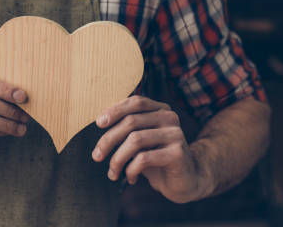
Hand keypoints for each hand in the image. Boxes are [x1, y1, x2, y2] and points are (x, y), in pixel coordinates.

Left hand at [92, 95, 207, 202]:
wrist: (186, 181)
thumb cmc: (156, 159)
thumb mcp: (140, 141)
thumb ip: (126, 128)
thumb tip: (99, 122)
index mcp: (160, 110)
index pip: (135, 102)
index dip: (115, 110)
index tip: (98, 123)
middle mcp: (169, 118)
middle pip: (130, 122)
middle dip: (108, 140)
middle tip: (96, 156)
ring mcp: (175, 134)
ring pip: (135, 140)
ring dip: (117, 159)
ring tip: (113, 173)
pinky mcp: (177, 153)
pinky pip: (144, 158)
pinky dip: (131, 170)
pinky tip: (131, 178)